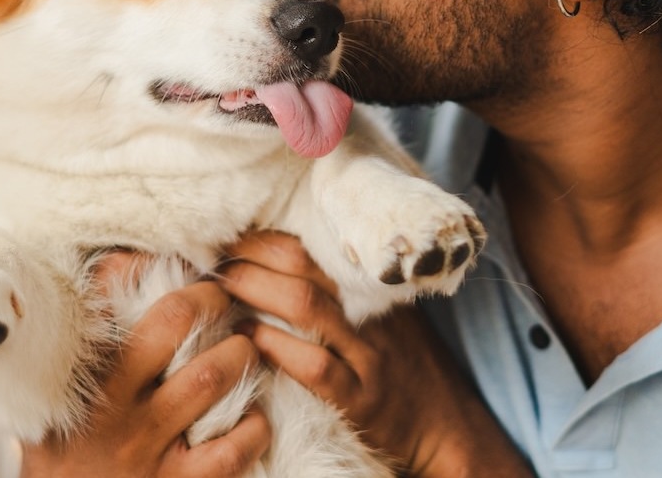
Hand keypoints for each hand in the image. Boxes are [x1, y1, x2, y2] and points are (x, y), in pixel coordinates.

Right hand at [20, 252, 271, 477]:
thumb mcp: (50, 394)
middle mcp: (109, 405)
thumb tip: (119, 268)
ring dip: (240, 353)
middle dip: (211, 300)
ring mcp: (145, 446)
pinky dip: (255, 425)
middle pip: (175, 321)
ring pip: (212, 375)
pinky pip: (233, 446)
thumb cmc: (62, 449)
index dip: (155, 267)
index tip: (182, 267)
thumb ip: (82, 341)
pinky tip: (251, 417)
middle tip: (224, 300)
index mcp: (77, 372)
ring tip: (244, 349)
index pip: (110, 291)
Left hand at [218, 231, 533, 477]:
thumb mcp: (386, 314)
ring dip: (255, 292)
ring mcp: (366, 355)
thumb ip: (347, 289)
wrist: (444, 422)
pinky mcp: (360, 398)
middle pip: (306, 268)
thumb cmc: (404, 363)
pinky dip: (276, 347)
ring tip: (223, 289)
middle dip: (252, 259)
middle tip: (217, 261)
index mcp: (374, 288)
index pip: (315, 246)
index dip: (266, 238)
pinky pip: (315, 366)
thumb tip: (281, 260)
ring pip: (307, 308)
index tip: (233, 238)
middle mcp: (371, 314)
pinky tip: (249, 339)